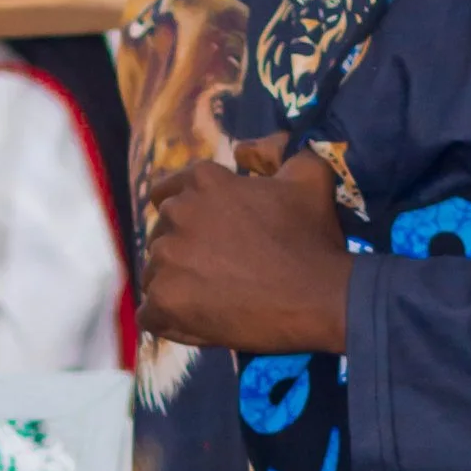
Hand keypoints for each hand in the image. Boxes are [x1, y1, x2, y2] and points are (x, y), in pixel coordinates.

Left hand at [139, 136, 351, 356]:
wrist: (319, 298)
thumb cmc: (313, 238)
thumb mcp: (309, 176)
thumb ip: (278, 151)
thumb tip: (250, 148)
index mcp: (202, 181)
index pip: (164, 193)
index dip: (184, 216)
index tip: (205, 235)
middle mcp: (176, 214)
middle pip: (160, 235)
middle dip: (182, 251)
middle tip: (218, 272)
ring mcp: (166, 260)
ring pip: (154, 274)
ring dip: (176, 286)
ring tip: (213, 300)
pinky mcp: (164, 302)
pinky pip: (151, 314)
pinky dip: (171, 320)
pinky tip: (199, 322)